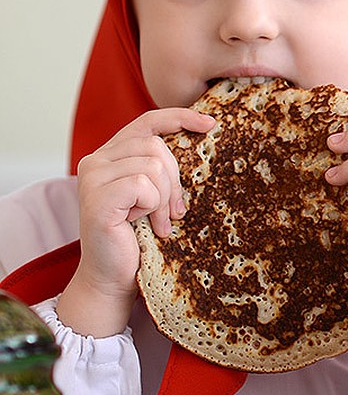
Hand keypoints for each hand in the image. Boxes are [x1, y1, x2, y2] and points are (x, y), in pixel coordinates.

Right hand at [59, 108, 215, 336]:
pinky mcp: (96, 198)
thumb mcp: (154, 195)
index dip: (179, 118)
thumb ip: (161, 168)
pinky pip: (143, 186)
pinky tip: (140, 224)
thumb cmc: (139, 236)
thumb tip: (203, 136)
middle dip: (174, 180)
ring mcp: (91, 178)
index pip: (147, 122)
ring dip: (163, 198)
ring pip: (152, 165)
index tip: (210, 124)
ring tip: (157, 222)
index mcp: (110, 155)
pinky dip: (152, 206)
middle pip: (155, 145)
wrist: (114, 275)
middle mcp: (95, 161)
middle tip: (174, 212)